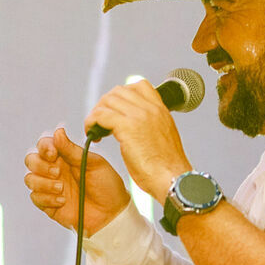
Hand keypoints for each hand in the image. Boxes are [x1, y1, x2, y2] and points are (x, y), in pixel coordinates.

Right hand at [23, 125, 131, 236]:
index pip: (43, 145)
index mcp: (64, 156)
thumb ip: (72, 150)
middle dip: (40, 165)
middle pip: (30, 160)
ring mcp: (49, 187)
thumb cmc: (106, 186)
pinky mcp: (47, 204)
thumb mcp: (93, 163)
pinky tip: (63, 201)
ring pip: (29, 179)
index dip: (44, 147)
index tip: (54, 154)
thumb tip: (58, 132)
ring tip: (62, 189)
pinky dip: (47, 198)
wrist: (110, 214)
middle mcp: (54, 170)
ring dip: (44, 183)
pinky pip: (35, 197)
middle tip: (58, 173)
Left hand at [82, 81, 193, 202]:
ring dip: (96, 115)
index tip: (115, 111)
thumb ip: (150, 126)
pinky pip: (101, 115)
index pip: (138, 85)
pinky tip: (94, 137)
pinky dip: (92, 123)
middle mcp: (150, 109)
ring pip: (107, 101)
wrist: (172, 178)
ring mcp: (139, 116)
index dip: (121, 95)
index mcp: (160, 110)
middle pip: (118, 91)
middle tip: (101, 123)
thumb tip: (135, 127)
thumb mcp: (162, 137)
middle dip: (104, 105)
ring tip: (96, 130)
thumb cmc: (166, 167)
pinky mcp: (127, 127)